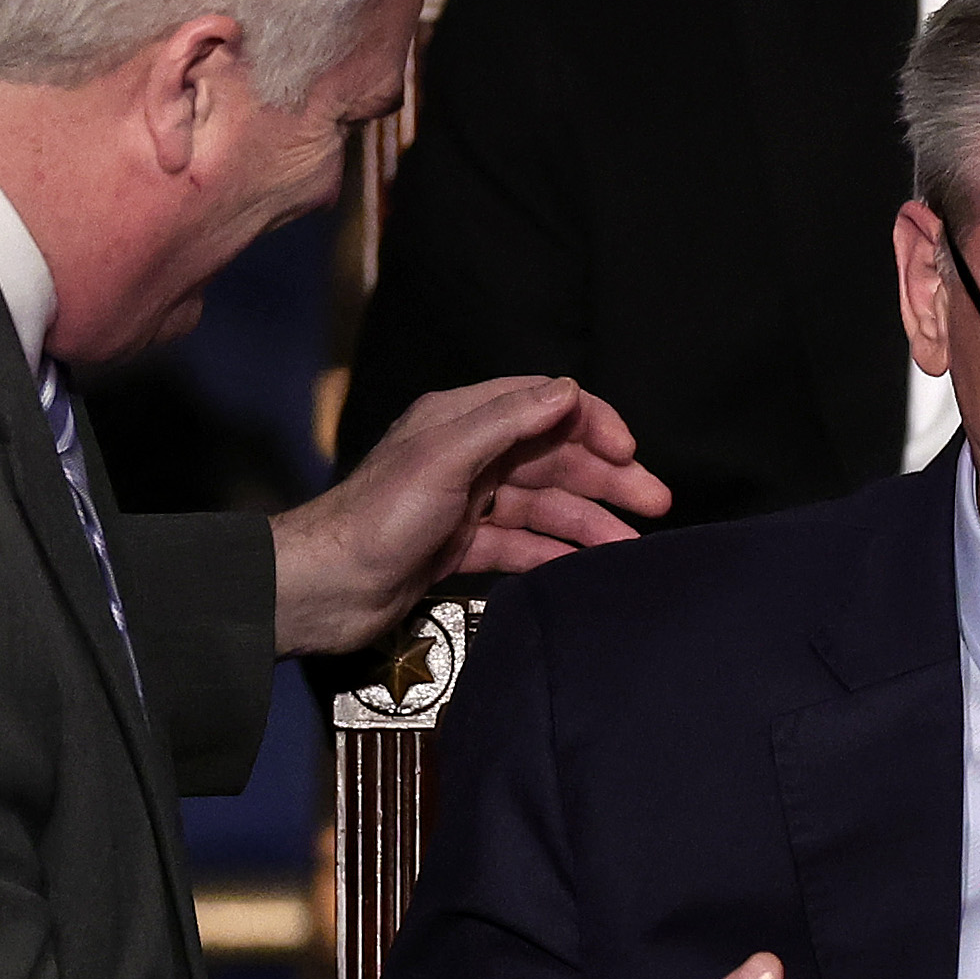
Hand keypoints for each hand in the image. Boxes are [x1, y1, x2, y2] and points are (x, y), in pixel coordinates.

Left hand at [268, 377, 668, 654]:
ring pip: (542, 505)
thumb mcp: (446, 457)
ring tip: (632, 546)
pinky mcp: (459, 548)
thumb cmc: (379, 516)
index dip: (592, 424)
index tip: (630, 452)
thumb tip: (569, 391)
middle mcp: (468, 455)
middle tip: (657, 502)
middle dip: (606, 477)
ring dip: (588, 521)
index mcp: (462, 420)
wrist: (322, 587)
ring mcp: (465, 504)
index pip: (544, 406)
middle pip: (551, 458)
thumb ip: (509, 421)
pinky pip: (520, 543)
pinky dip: (554, 551)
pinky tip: (586, 565)